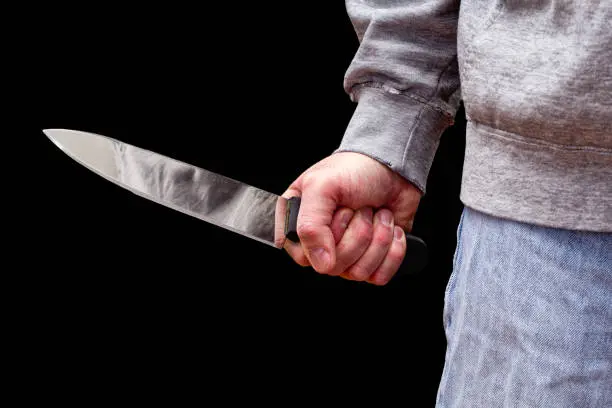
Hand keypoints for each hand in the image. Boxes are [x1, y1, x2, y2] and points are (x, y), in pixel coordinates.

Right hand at [282, 152, 421, 284]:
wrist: (393, 167)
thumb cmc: (355, 169)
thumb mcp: (322, 186)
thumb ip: (310, 225)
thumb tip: (322, 264)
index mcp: (298, 225)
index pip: (304, 257)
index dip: (328, 237)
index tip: (341, 210)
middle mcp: (320, 244)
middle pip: (334, 267)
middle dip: (357, 233)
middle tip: (361, 208)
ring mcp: (347, 255)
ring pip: (358, 273)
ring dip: (377, 239)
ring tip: (376, 214)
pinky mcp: (372, 261)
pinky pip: (380, 276)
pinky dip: (392, 250)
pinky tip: (390, 228)